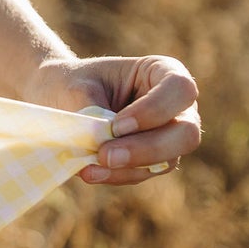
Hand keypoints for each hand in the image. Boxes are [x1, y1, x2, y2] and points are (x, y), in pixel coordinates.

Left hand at [24, 52, 200, 185]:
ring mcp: (170, 137)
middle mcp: (177, 107)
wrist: (61, 98)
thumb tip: (106, 149)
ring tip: (91, 167)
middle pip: (186, 134)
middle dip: (146, 148)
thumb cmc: (75, 84)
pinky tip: (90, 172)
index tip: (116, 124)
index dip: (154, 110)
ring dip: (128, 167)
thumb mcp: (79, 89)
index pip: (180, 90)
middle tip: (106, 154)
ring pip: (168, 160)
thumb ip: (96, 116)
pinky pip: (144, 173)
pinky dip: (116, 175)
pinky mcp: (153, 161)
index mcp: (163, 72)